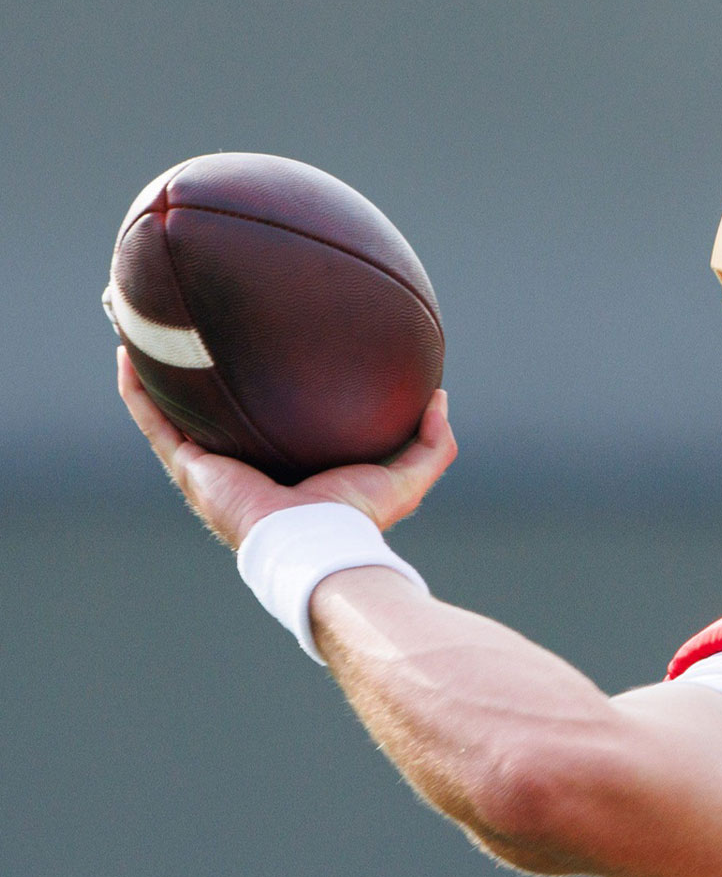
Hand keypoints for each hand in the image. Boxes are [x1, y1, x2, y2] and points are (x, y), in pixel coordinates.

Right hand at [117, 346, 456, 546]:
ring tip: (144, 331)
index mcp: (286, 467)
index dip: (260, 395)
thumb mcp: (408, 476)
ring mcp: (211, 469)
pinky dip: (137, 389)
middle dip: (200, 380)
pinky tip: (128, 352)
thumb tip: (440, 397)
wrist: (319, 546)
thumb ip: (431, 441)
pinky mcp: (191, 470)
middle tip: (194, 333)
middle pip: (214, 416)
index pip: (267, 425)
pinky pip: (155, 421)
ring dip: (155, 374)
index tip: (260, 355)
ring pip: (173, 413)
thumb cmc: (359, 519)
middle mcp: (243, 467)